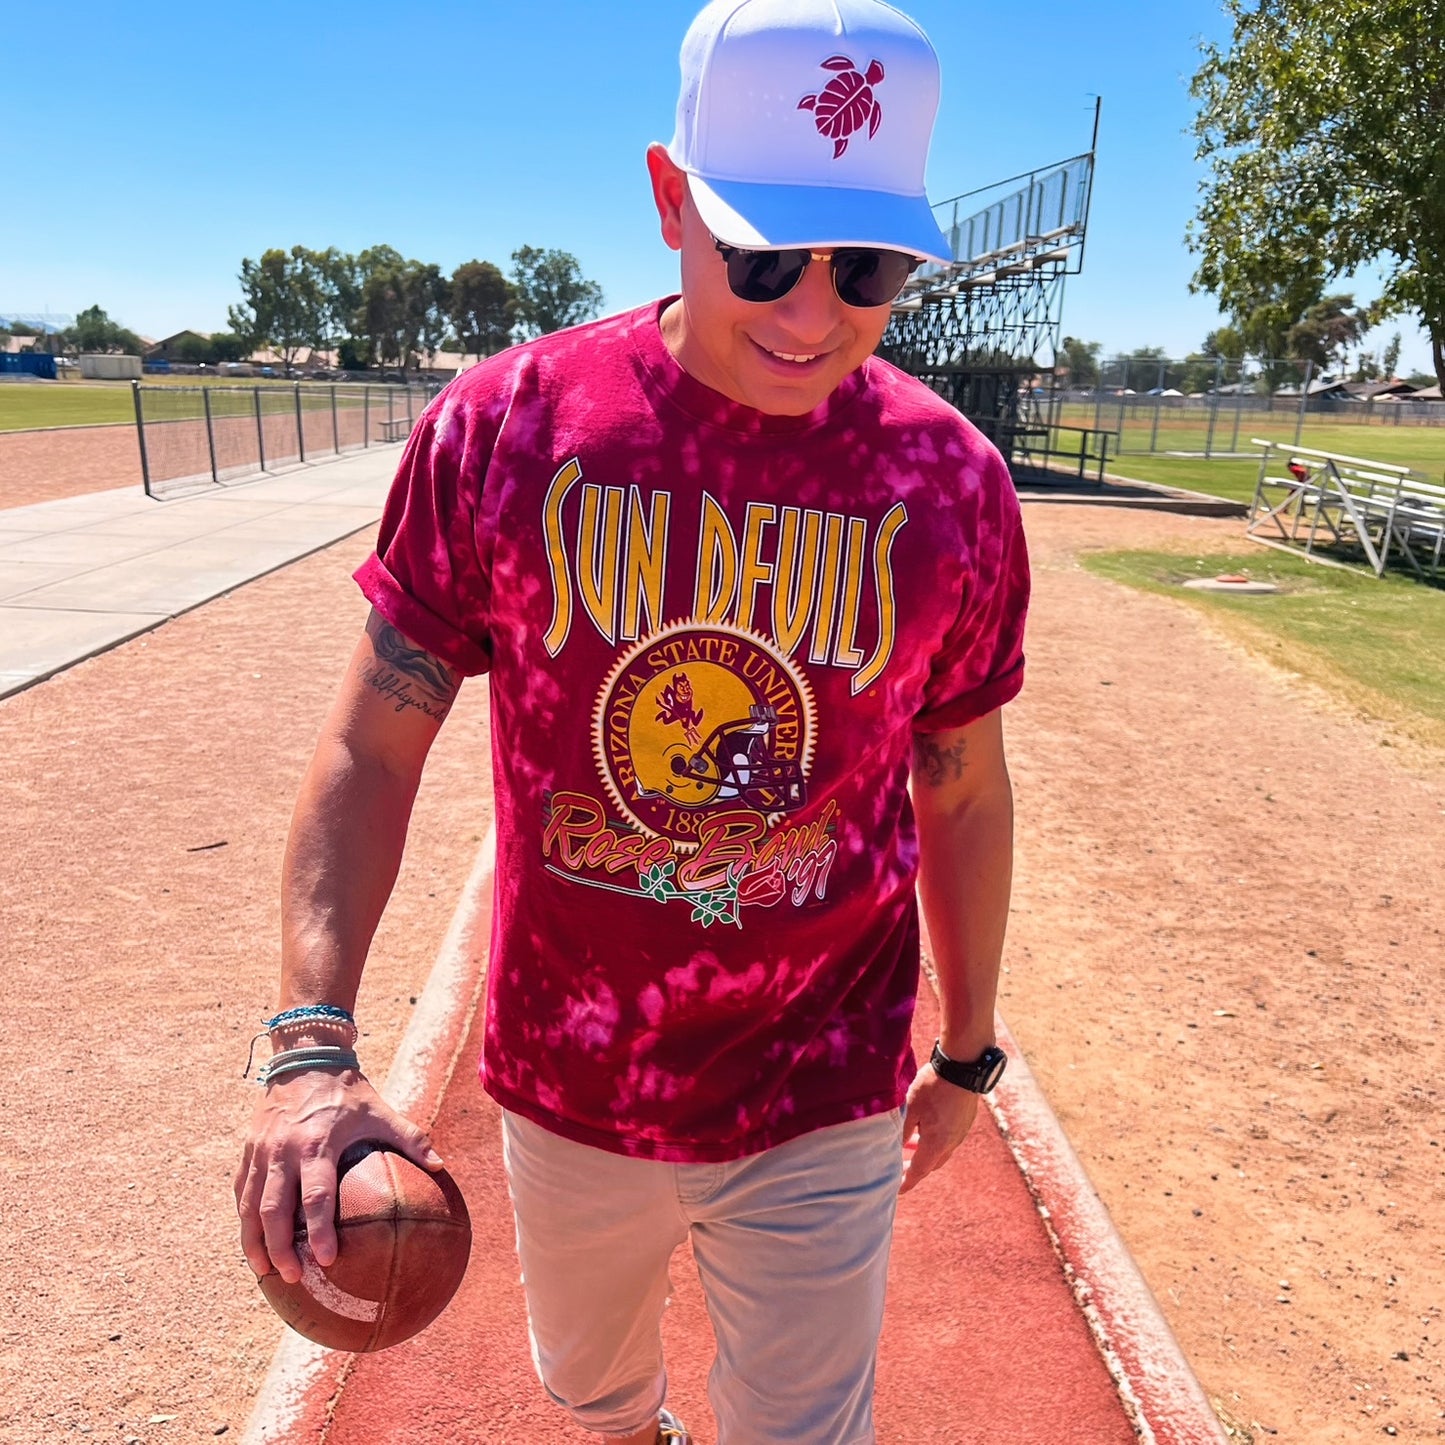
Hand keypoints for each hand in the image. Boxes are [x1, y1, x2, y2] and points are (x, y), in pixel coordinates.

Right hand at [233, 1070, 442, 1283]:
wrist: (306, 1056)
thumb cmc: (348, 1090)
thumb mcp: (380, 1110)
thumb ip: (411, 1138)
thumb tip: (441, 1166)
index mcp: (317, 1144)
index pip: (315, 1195)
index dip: (319, 1230)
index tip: (328, 1259)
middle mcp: (283, 1151)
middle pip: (274, 1209)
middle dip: (280, 1247)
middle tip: (294, 1276)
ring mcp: (260, 1152)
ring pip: (249, 1206)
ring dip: (254, 1242)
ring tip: (265, 1272)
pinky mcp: (247, 1150)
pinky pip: (241, 1191)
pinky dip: (244, 1219)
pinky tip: (252, 1242)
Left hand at [899, 1065, 980, 1194]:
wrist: (963, 1067)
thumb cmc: (933, 1086)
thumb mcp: (910, 1108)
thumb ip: (902, 1132)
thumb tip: (895, 1149)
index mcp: (937, 1143)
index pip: (919, 1171)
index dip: (906, 1182)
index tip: (896, 1191)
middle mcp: (951, 1142)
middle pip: (931, 1164)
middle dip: (915, 1168)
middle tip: (899, 1168)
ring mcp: (960, 1132)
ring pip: (940, 1150)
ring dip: (925, 1152)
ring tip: (909, 1145)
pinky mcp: (964, 1121)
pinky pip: (948, 1138)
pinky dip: (934, 1140)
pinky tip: (924, 1127)